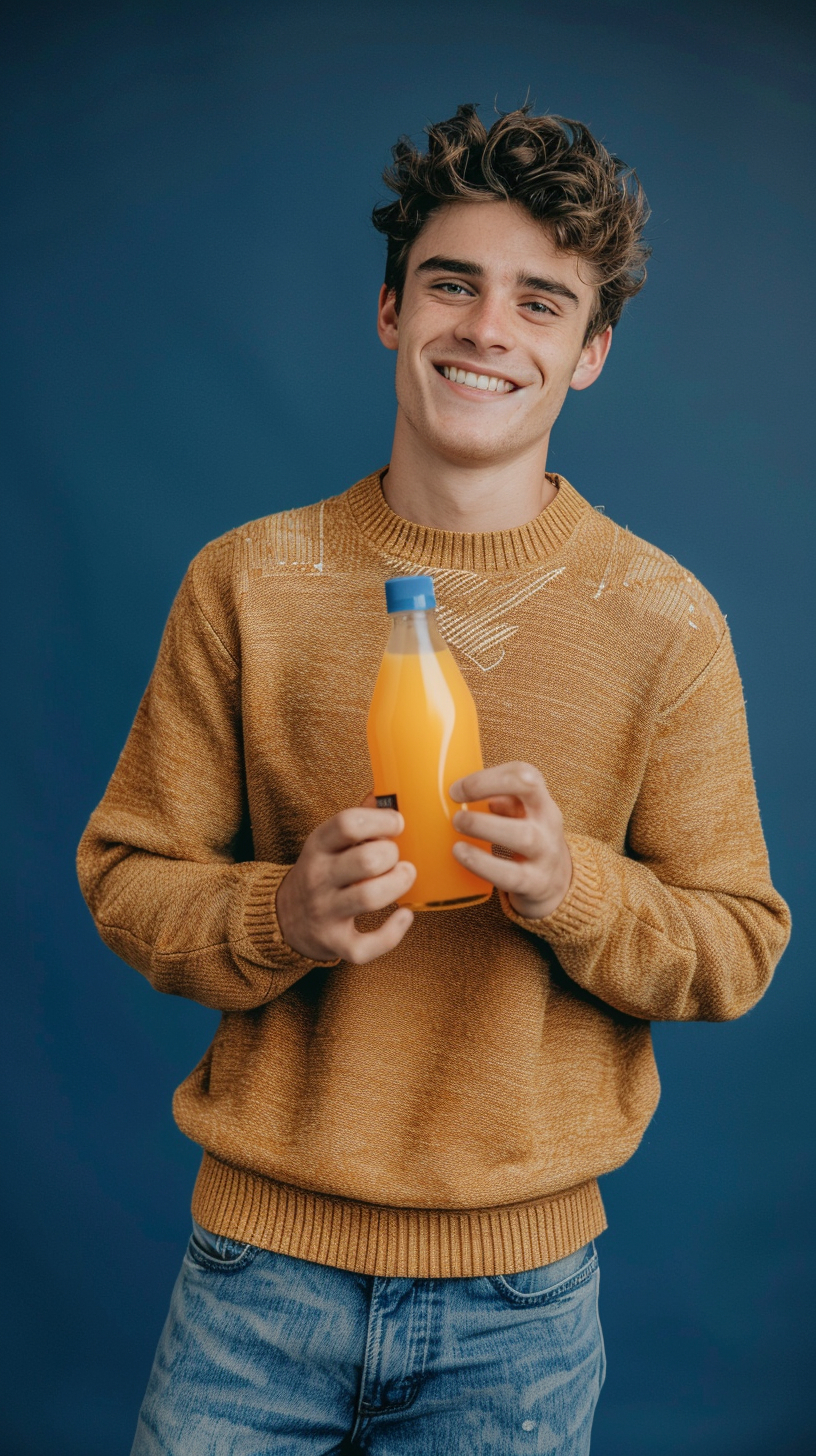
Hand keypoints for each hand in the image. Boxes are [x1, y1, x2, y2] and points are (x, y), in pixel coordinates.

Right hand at [275, 793, 415, 963]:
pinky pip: (369, 944)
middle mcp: (318, 878)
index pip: (348, 823)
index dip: (381, 820)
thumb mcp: (327, 843)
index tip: (397, 825)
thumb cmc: (320, 872)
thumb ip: (356, 820)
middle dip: (392, 855)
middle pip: (367, 860)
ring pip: (370, 898)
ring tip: (404, 876)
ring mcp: (325, 912)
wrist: (282, 919)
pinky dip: (394, 932)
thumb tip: (385, 792)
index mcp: (318, 847)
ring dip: (399, 884)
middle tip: (395, 857)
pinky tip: (404, 916)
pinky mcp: (335, 943)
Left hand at [449, 762, 571, 919]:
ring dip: (483, 827)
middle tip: (454, 809)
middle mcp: (549, 820)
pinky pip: (511, 874)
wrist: (556, 882)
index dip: (488, 776)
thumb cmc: (526, 838)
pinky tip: (462, 855)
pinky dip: (483, 865)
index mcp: (539, 798)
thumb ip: (492, 800)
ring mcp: (547, 852)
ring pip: (523, 835)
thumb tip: (450, 793)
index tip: (455, 789)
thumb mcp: (517, 813)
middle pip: (528, 789)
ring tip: (456, 827)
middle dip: (484, 788)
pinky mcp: (536, 883)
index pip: (523, 773)